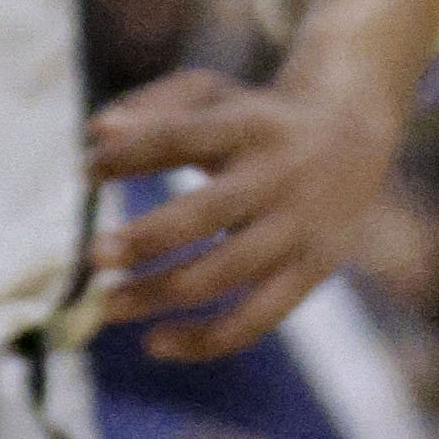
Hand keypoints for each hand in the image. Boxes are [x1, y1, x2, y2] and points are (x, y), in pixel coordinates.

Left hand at [87, 67, 402, 356]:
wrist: (354, 131)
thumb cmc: (257, 114)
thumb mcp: (212, 94)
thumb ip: (153, 109)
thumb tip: (95, 132)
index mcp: (247, 124)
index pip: (179, 138)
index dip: (130, 155)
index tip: (84, 173)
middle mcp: (276, 177)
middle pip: (205, 212)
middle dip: (146, 236)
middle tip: (91, 254)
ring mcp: (297, 229)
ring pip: (225, 274)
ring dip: (162, 293)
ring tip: (106, 304)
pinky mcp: (311, 273)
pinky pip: (257, 319)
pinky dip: (207, 338)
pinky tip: (155, 344)